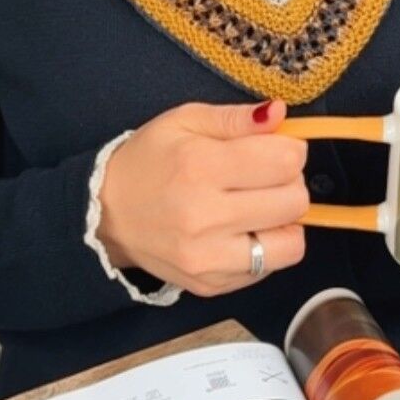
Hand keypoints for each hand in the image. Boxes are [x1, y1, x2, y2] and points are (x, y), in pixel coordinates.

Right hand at [96, 100, 308, 297]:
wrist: (105, 214)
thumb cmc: (149, 160)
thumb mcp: (184, 120)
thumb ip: (236, 117)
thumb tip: (280, 113)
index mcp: (200, 166)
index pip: (285, 162)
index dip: (290, 150)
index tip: (276, 148)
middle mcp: (205, 217)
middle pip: (294, 201)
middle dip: (290, 182)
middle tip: (266, 176)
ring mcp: (208, 258)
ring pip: (291, 244)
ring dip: (285, 221)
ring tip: (262, 206)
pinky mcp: (210, 285)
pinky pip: (268, 269)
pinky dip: (266, 247)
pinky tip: (242, 230)